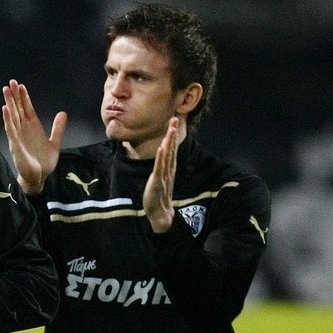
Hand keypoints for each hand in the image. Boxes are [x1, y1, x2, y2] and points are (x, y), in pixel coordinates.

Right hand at [1, 79, 66, 194]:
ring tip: (6, 91)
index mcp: (33, 128)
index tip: (21, 85)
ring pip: (13, 116)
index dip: (24, 97)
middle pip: (18, 109)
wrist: (39, 177)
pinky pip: (11, 130)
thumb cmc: (44, 162)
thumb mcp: (54, 142)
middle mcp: (24, 130)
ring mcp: (19, 137)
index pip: (27, 109)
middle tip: (11, 82)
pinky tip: (5, 110)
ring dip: (9, 103)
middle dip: (15, 96)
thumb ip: (58, 128)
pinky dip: (8, 120)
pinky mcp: (16, 145)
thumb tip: (63, 113)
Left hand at [143, 117, 179, 232]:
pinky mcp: (158, 182)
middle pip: (171, 149)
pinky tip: (163, 147)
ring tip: (170, 130)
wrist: (160, 214)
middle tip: (174, 119)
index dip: (172, 135)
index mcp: (169, 168)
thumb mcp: (161, 179)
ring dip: (169, 142)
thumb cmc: (159, 196)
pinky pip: (160, 168)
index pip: (171, 149)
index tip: (173, 122)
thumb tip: (163, 158)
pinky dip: (162, 157)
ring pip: (167, 156)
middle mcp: (168, 170)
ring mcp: (164, 175)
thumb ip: (163, 168)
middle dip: (172, 134)